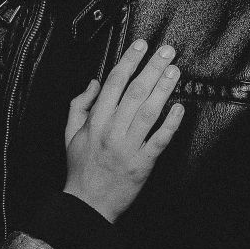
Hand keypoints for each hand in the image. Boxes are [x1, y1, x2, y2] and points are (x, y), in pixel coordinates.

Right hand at [62, 39, 184, 222]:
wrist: (87, 203)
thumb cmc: (80, 167)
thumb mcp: (70, 133)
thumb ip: (80, 104)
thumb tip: (94, 82)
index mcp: (95, 121)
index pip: (114, 83)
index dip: (129, 61)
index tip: (141, 45)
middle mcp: (112, 130)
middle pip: (135, 92)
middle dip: (152, 68)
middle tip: (167, 51)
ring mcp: (128, 147)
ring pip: (149, 112)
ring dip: (163, 89)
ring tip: (175, 71)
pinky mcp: (143, 163)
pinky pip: (159, 140)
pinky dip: (170, 123)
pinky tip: (179, 108)